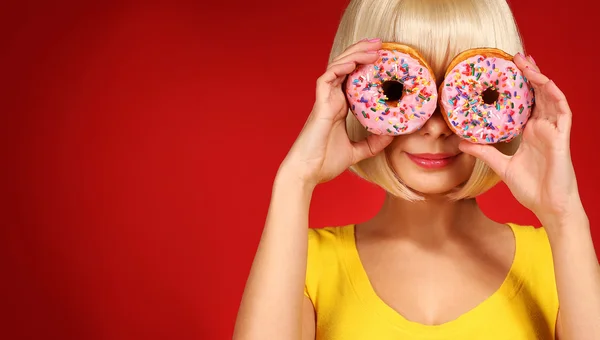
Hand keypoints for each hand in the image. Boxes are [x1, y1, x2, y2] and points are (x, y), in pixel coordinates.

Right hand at [278, 38, 393, 188]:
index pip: (352, 78)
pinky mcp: (319, 105)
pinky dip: (339, 68)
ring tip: (373, 48)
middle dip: (362, 52)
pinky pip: (326, 79)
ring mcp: (324, 101)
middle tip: (380, 44)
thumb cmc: (324, 162)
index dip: (365, 64)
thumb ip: (372, 144)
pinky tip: (352, 63)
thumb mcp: (356, 152)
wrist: (307, 173)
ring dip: (354, 55)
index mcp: (339, 107)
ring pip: (337, 68)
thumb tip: (392, 135)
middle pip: (346, 67)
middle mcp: (331, 99)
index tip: (383, 57)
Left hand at [458, 53, 583, 225]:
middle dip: (528, 74)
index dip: (517, 86)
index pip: (525, 102)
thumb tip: (461, 143)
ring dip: (539, 78)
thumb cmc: (530, 187)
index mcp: (530, 132)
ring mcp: (553, 131)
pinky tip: (544, 82)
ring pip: (550, 96)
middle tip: (515, 56)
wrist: (548, 206)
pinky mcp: (561, 137)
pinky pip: (562, 110)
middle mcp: (543, 127)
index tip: (504, 71)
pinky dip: (554, 94)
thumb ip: (484, 152)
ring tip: (526, 62)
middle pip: (537, 94)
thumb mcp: (501, 166)